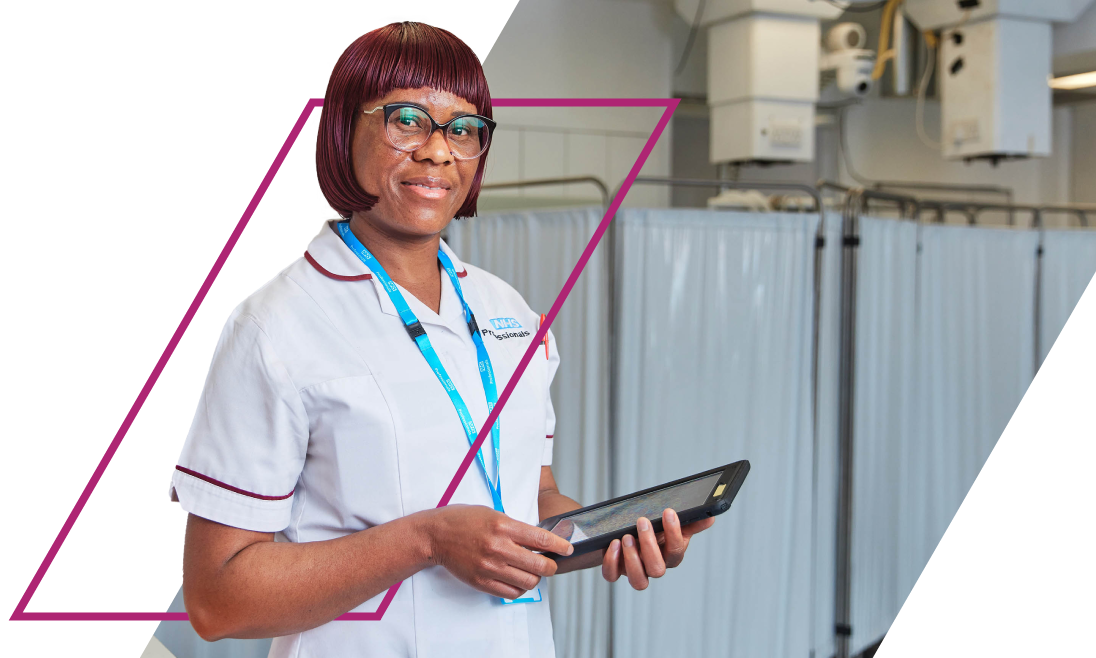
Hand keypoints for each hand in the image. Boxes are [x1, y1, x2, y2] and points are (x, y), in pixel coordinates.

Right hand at [426, 504, 574, 599]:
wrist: (436, 535)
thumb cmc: (463, 520)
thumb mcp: (492, 513)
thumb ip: (514, 526)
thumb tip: (538, 539)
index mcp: (503, 526)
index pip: (540, 538)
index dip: (559, 545)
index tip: (568, 549)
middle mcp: (498, 547)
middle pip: (539, 564)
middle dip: (552, 566)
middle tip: (551, 564)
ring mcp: (490, 566)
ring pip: (528, 581)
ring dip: (536, 577)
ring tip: (532, 571)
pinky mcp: (482, 581)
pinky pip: (511, 592)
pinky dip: (520, 588)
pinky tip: (518, 579)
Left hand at [602, 508, 715, 589]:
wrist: (623, 531)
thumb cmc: (651, 528)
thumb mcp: (667, 522)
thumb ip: (688, 521)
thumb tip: (709, 517)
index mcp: (670, 555)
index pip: (676, 551)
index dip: (674, 533)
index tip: (668, 512)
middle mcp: (654, 567)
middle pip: (658, 570)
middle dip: (650, 546)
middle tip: (642, 522)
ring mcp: (635, 571)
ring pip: (638, 581)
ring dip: (632, 559)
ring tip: (626, 537)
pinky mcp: (616, 571)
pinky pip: (612, 576)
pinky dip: (611, 562)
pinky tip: (612, 544)